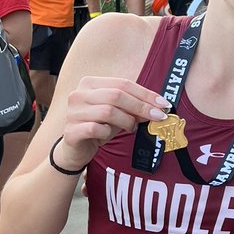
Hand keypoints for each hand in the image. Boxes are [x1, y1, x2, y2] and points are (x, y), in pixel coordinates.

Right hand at [57, 78, 171, 168]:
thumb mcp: (118, 114)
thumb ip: (134, 108)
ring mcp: (73, 112)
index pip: (123, 83)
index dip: (145, 94)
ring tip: (132, 128)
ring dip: (126, 121)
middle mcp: (78, 94)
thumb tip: (158, 108)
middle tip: (157, 117)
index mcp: (90, 83)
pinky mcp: (70, 131)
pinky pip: (95, 128)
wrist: (74, 149)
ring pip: (108, 111)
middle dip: (141, 106)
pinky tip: (108, 135)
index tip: (163, 104)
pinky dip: (107, 132)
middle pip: (116, 95)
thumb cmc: (98, 127)